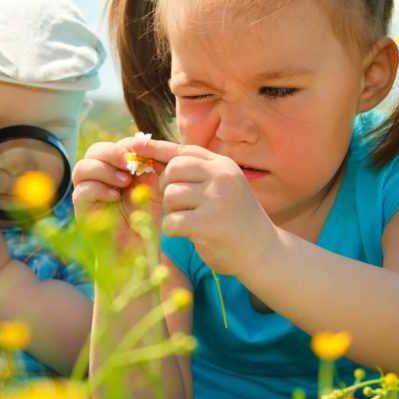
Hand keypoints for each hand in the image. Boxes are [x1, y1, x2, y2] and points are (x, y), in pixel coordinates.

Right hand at [72, 134, 170, 250]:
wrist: (137, 250)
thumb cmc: (146, 220)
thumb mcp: (152, 189)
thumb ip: (147, 167)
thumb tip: (143, 145)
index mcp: (114, 170)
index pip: (113, 146)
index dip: (126, 146)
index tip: (144, 152)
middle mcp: (97, 179)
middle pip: (94, 151)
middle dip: (112, 153)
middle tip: (130, 163)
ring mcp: (86, 193)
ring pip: (82, 168)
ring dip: (104, 170)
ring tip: (124, 182)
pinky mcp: (81, 210)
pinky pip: (81, 191)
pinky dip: (99, 190)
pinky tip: (115, 197)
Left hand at [133, 142, 278, 277]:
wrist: (264, 253)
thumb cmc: (235, 221)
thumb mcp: (222, 188)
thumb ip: (196, 173)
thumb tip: (151, 157)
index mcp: (223, 166)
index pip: (184, 151)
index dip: (156, 148)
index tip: (134, 144)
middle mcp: (221, 177)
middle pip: (173, 170)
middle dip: (166, 187)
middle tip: (178, 204)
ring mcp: (216, 198)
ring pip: (171, 196)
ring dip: (173, 211)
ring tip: (190, 220)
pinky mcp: (208, 223)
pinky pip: (172, 221)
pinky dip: (173, 230)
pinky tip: (188, 234)